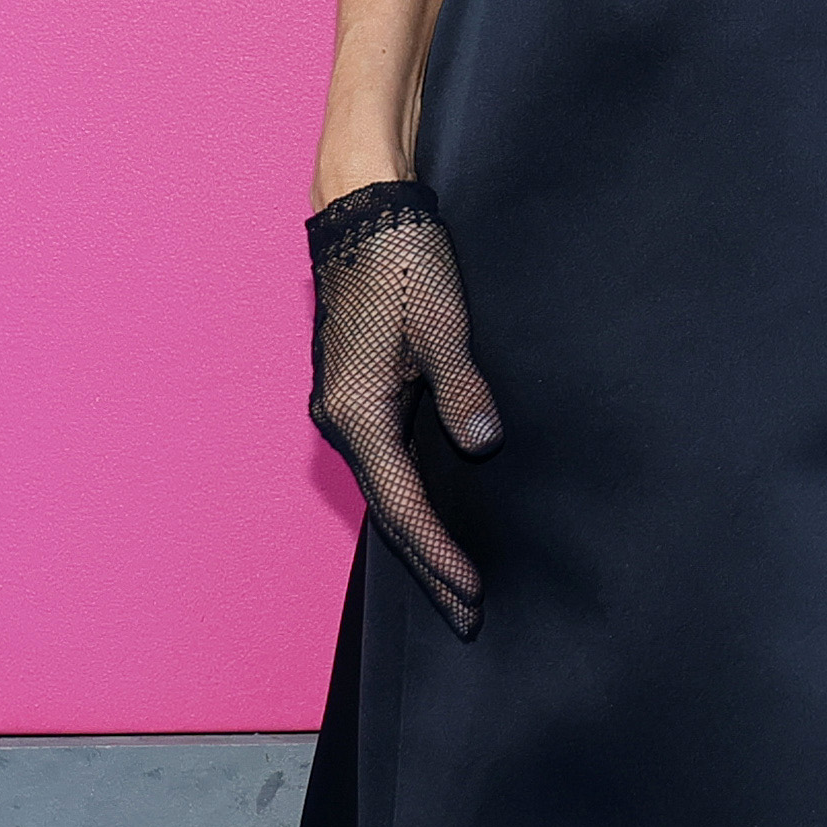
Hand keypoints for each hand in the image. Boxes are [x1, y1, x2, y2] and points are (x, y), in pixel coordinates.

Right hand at [305, 181, 504, 635]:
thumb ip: (462, 387)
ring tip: (456, 581)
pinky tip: (434, 514)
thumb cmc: (402, 260)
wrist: (364, 211)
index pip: (404, 506)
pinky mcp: (357, 391)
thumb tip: (483, 445)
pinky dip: (411, 497)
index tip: (473, 595)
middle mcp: (342, 420)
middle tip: (467, 616)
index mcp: (357, 413)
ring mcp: (345, 408)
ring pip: (386, 489)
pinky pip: (386, 461)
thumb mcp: (441, 323)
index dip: (439, 555)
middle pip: (389, 511)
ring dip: (419, 536)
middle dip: (427, 565)